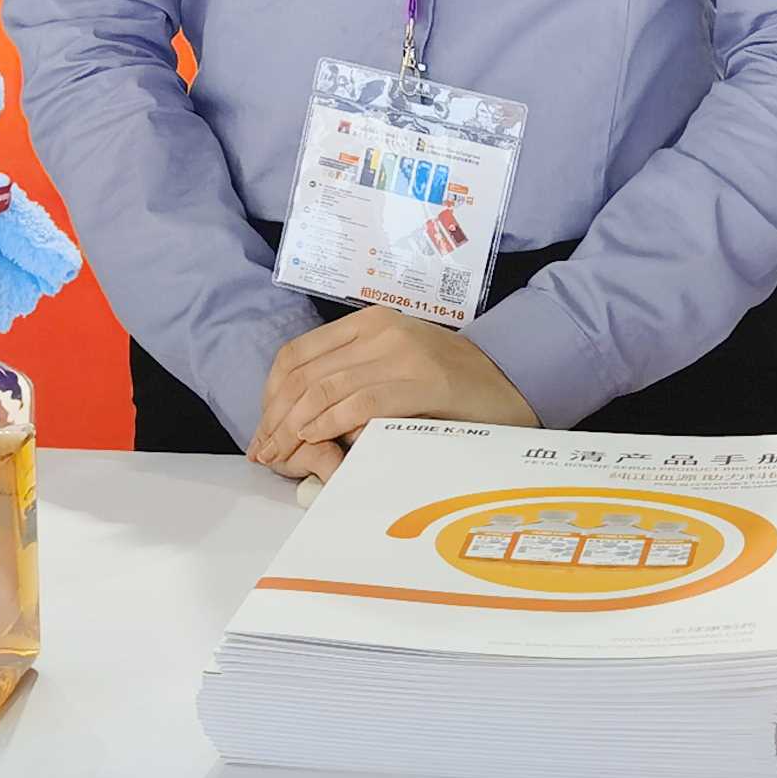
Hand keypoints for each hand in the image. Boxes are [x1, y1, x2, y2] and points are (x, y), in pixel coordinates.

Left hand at [249, 306, 533, 474]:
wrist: (511, 382)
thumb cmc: (449, 383)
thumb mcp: (394, 365)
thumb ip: (353, 375)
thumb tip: (298, 414)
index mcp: (369, 322)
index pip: (299, 353)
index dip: (272, 394)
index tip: (265, 428)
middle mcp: (381, 330)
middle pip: (306, 373)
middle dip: (277, 417)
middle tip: (265, 452)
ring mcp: (402, 353)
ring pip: (326, 387)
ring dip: (296, 426)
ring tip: (282, 454)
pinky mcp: (422, 380)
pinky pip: (361, 401)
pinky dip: (330, 422)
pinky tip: (315, 439)